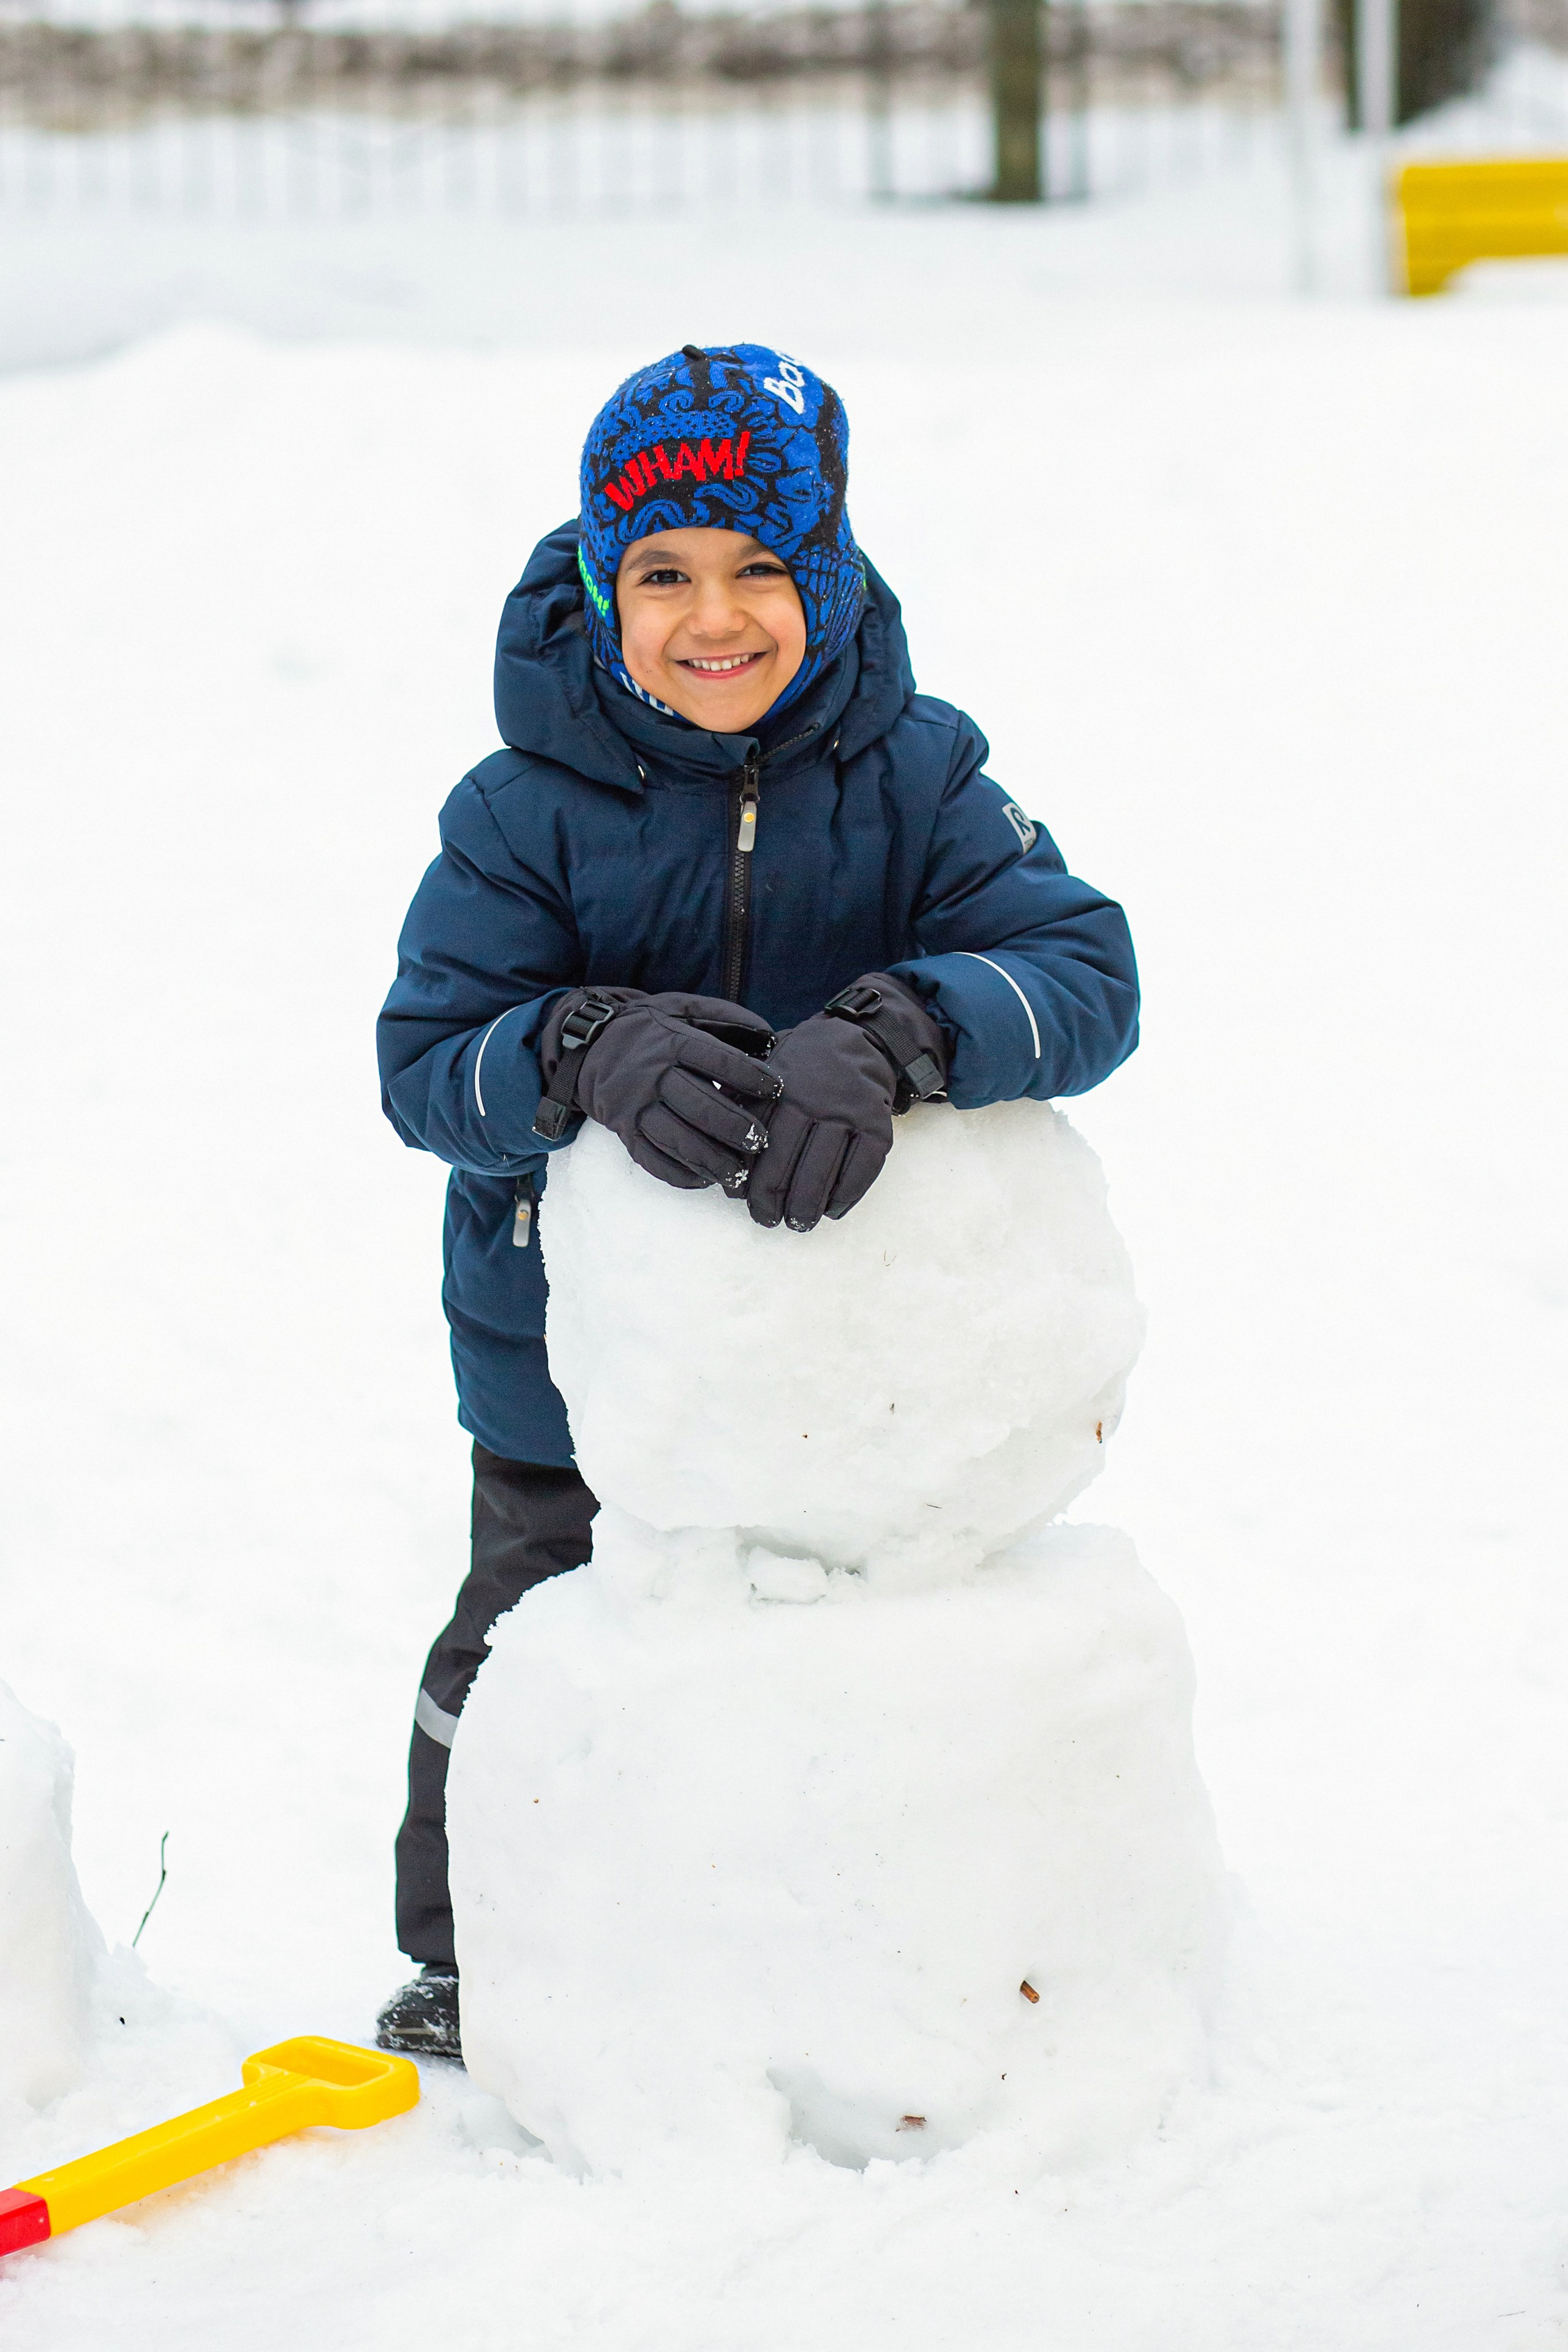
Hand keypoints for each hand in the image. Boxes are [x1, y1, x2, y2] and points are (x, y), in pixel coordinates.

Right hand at [537, 989, 780, 1191]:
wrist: (588, 1046)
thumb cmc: (649, 1029)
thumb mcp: (682, 1008)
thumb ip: (725, 1017)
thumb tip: (770, 1037)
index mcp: (672, 1042)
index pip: (717, 1061)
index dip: (750, 1076)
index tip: (777, 1089)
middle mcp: (652, 1075)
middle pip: (699, 1106)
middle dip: (734, 1127)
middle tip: (762, 1141)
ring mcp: (635, 1106)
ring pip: (676, 1139)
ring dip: (711, 1159)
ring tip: (739, 1172)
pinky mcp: (623, 1130)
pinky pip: (651, 1159)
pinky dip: (678, 1174)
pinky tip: (704, 1179)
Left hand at [745, 976, 947, 1232]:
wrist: (859, 1040)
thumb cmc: (803, 1069)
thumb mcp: (767, 1077)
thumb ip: (746, 1113)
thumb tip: (725, 1169)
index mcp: (780, 1092)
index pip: (759, 1150)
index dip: (752, 1186)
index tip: (748, 1206)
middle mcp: (814, 1102)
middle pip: (788, 1168)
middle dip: (776, 1204)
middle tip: (771, 1222)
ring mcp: (849, 1113)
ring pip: (823, 1174)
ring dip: (808, 1208)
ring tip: (799, 1223)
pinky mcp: (878, 1124)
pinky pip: (862, 1169)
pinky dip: (846, 1196)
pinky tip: (833, 1210)